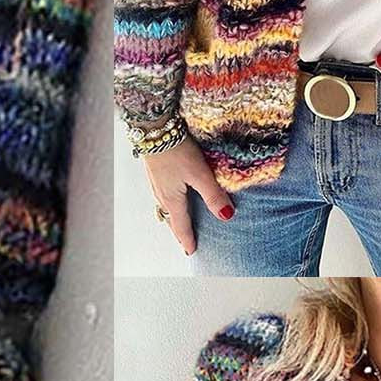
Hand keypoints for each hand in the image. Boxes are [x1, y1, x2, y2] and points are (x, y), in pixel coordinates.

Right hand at [145, 138, 233, 256]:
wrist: (154, 129)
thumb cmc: (176, 150)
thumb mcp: (200, 174)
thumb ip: (213, 195)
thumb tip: (226, 216)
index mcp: (172, 199)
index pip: (181, 226)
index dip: (187, 240)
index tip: (191, 252)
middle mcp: (161, 194)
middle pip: (170, 219)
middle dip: (178, 231)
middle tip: (185, 242)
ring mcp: (156, 183)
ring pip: (165, 207)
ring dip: (173, 218)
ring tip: (180, 222)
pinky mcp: (155, 172)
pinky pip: (162, 196)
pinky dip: (169, 204)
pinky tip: (172, 197)